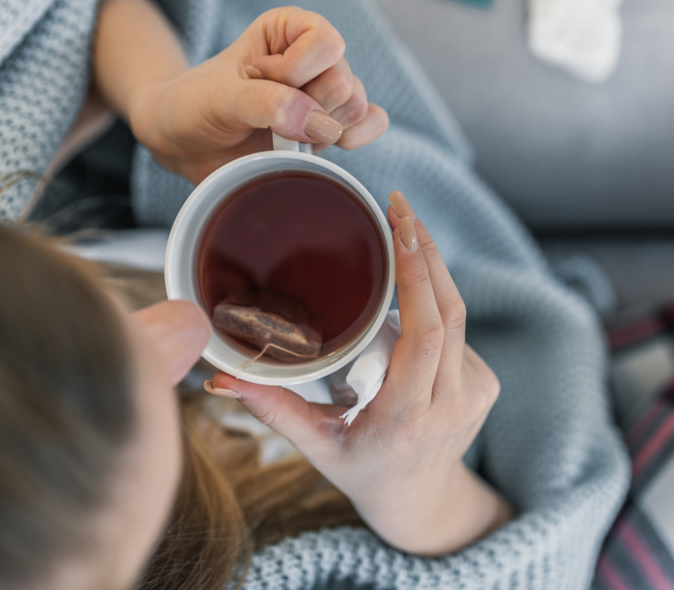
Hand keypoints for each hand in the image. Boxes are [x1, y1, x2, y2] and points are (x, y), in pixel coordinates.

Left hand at [92, 0, 387, 183]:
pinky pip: (370, 125)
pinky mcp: (330, 127)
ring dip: (320, 130)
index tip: (256, 81)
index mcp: (289, 29)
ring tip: (280, 134)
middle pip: (344, 82)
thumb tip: (321, 124)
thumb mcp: (220, 99)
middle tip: (265, 116)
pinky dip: (354, 139)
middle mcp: (314, 57)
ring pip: (355, 109)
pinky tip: (317, 145)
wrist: (185, 142)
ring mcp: (324, 94)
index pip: (325, 44)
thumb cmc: (196, 106)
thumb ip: (267, 104)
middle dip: (306, 108)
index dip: (295, 73)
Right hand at [211, 191, 511, 554]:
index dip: (417, 275)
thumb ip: (271, 408)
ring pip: (458, 312)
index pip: (426, 333)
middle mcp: (452, 401)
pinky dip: (433, 299)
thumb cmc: (363, 471)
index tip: (399, 227)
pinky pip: (458, 328)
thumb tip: (220, 375)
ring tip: (400, 226)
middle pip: (449, 309)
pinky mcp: (485, 382)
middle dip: (424, 249)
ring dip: (430, 266)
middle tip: (396, 205)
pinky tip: (410, 287)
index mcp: (409, 416)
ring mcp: (476, 390)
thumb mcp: (316, 445)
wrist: (423, 502)